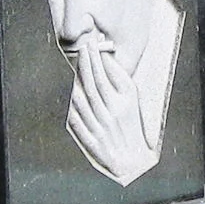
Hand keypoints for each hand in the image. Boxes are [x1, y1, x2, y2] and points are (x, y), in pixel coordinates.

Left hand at [67, 30, 159, 182]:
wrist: (132, 159)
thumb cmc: (131, 123)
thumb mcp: (132, 98)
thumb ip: (118, 77)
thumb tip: (104, 56)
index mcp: (126, 102)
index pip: (104, 75)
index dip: (95, 58)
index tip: (91, 44)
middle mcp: (113, 114)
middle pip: (92, 84)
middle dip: (85, 64)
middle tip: (82, 48)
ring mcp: (102, 128)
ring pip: (81, 100)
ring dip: (76, 82)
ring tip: (77, 68)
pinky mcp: (93, 142)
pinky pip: (76, 121)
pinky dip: (71, 107)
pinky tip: (72, 95)